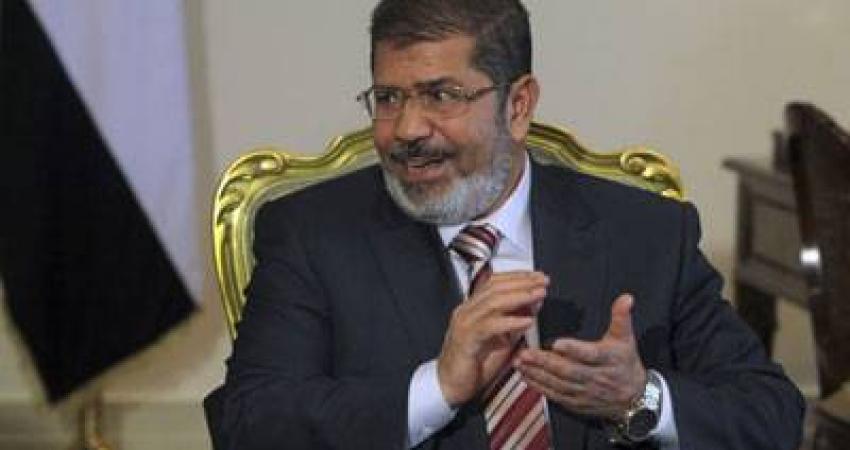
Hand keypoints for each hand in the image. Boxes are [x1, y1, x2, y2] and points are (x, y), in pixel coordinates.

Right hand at [437, 271, 547, 406]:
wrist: (449, 386)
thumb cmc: (474, 365)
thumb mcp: (500, 340)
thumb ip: (514, 323)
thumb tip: (533, 306)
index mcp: (472, 308)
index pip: (495, 282)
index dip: (518, 277)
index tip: (538, 277)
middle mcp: (466, 311)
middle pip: (495, 288)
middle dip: (522, 282)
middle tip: (543, 281)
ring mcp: (464, 324)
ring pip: (492, 302)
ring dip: (519, 297)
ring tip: (539, 295)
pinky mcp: (466, 340)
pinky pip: (490, 326)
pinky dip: (511, 321)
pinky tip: (527, 321)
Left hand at [515, 293, 645, 420]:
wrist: (633, 398)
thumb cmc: (625, 363)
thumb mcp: (626, 339)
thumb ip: (621, 317)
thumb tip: (626, 298)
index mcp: (608, 359)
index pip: (590, 354)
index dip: (574, 349)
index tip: (556, 342)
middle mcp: (596, 378)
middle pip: (569, 371)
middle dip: (545, 362)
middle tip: (526, 352)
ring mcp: (585, 392)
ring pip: (559, 384)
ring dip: (537, 373)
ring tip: (520, 362)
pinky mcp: (576, 402)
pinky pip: (556, 395)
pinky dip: (539, 387)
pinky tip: (525, 376)